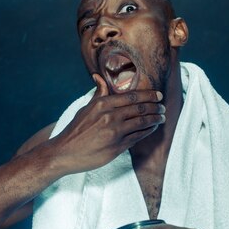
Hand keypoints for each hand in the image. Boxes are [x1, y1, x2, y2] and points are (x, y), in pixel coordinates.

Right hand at [51, 73, 165, 172]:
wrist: (65, 152)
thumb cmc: (76, 130)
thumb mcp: (86, 108)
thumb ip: (98, 94)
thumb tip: (98, 76)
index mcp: (102, 104)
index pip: (132, 96)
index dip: (149, 95)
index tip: (158, 95)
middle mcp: (110, 117)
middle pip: (140, 109)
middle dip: (155, 107)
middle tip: (163, 106)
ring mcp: (114, 132)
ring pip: (142, 122)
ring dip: (155, 119)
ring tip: (162, 117)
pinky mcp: (117, 147)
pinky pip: (138, 137)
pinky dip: (148, 131)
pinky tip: (152, 128)